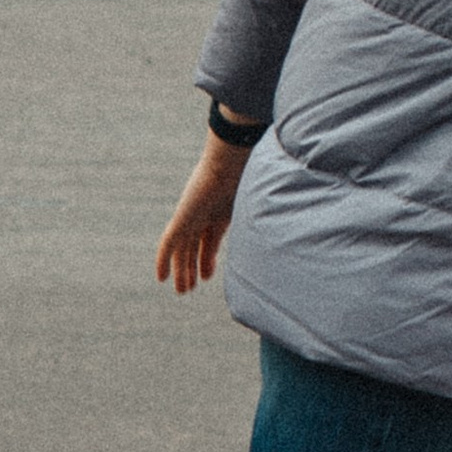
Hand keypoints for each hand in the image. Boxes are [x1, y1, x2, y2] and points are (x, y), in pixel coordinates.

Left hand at [154, 130, 253, 291]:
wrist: (232, 160)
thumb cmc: (250, 176)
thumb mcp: (255, 207)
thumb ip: (264, 222)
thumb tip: (290, 231)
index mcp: (220, 212)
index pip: (210, 240)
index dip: (208, 259)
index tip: (207, 276)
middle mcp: (204, 215)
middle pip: (194, 246)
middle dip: (192, 267)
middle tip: (190, 288)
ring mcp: (191, 216)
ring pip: (182, 249)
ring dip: (182, 270)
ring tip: (183, 290)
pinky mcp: (181, 218)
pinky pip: (168, 243)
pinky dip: (164, 260)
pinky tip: (161, 277)